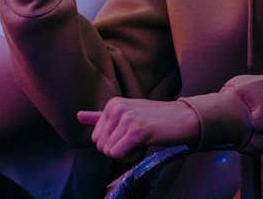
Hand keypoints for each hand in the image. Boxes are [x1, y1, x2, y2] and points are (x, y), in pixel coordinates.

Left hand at [77, 98, 199, 160]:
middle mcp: (116, 108)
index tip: (131, 135)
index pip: (96, 137)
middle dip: (118, 150)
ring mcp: (126, 118)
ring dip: (126, 155)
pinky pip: (117, 155)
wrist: (183, 118)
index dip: (113, 143)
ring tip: (141, 142)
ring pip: (108, 152)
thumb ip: (101, 117)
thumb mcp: (126, 114)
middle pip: (100, 145)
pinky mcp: (136, 130)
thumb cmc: (155, 119)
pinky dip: (129, 158)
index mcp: (111, 104)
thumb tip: (78, 116)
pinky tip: (143, 147)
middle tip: (137, 140)